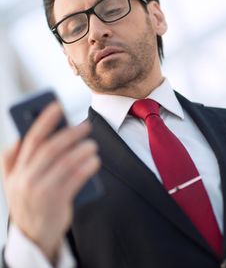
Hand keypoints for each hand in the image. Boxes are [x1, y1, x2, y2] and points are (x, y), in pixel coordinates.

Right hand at [0, 102, 99, 262]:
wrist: (33, 236)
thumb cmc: (28, 201)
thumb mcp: (12, 182)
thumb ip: (13, 159)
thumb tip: (23, 136)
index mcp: (16, 170)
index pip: (31, 139)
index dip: (45, 120)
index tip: (58, 106)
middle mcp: (25, 179)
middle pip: (51, 148)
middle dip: (70, 133)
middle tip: (85, 126)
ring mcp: (40, 191)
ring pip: (65, 162)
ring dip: (82, 149)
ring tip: (92, 144)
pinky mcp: (56, 202)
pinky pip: (76, 178)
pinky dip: (87, 166)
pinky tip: (95, 160)